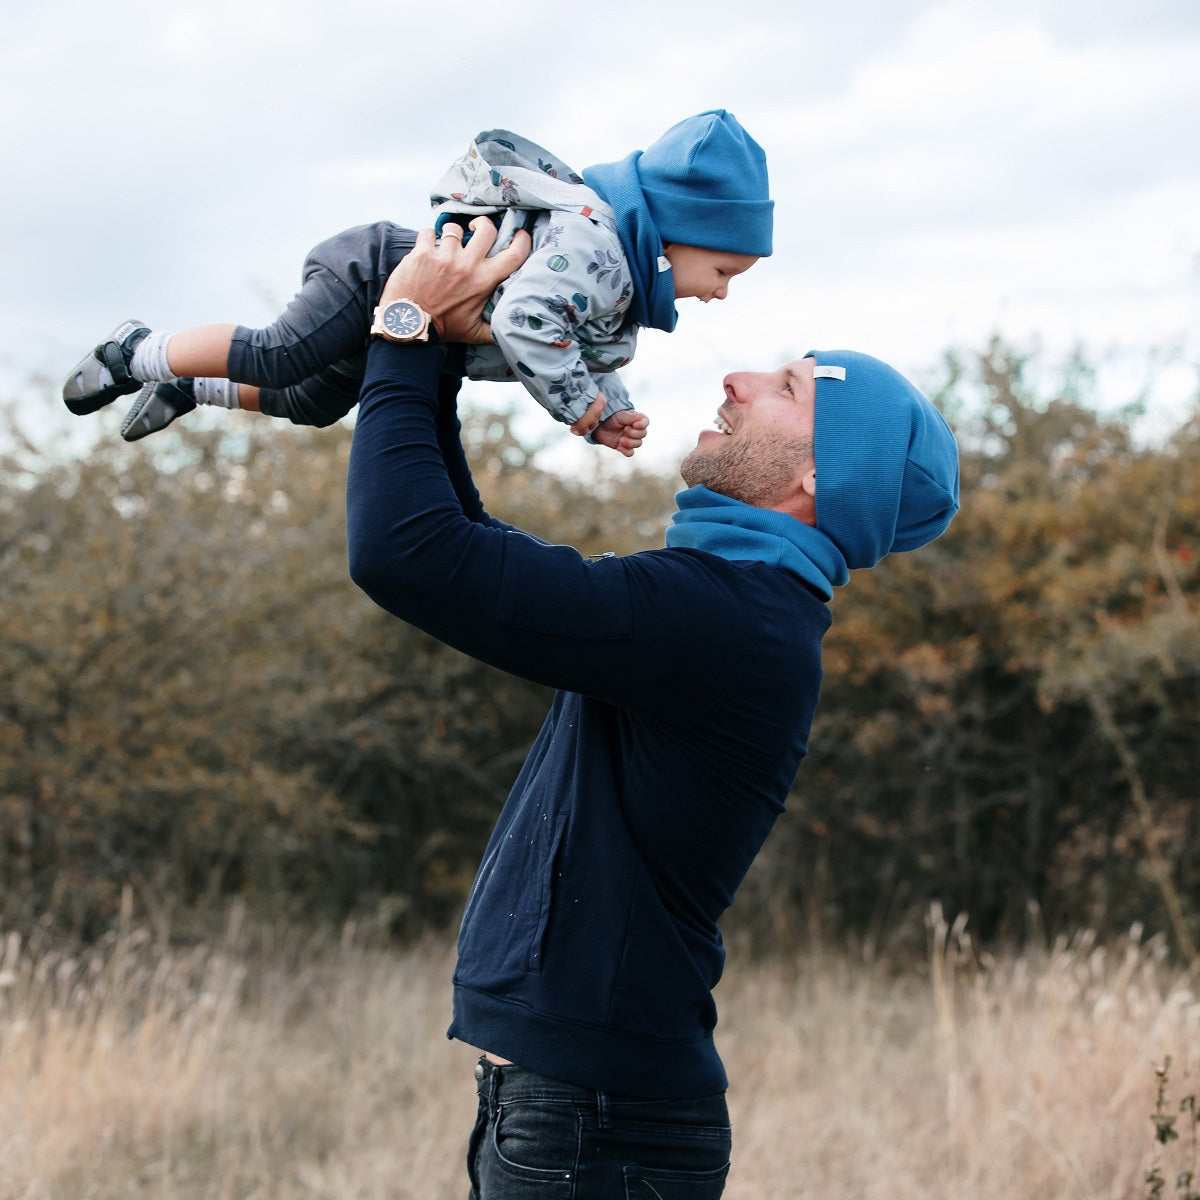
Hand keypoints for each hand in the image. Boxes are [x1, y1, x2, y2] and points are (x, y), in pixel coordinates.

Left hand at [379, 218, 531, 343]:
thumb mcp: (474, 333)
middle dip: (483, 225)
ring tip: (446, 246)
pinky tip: (427, 249)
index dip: (522, 240)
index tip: (519, 235)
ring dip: (452, 235)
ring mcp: (444, 257)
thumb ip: (495, 329)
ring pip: (455, 228)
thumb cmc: (443, 328)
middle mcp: (467, 265)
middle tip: (476, 230)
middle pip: (487, 229)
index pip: (514, 254)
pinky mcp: (422, 253)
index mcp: (483, 282)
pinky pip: (429, 232)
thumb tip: (513, 325)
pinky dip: (428, 238)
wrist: (409, 325)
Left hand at [591, 409, 649, 457]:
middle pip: (643, 434)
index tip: (635, 425)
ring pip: (638, 444)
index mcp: (636, 420)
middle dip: (634, 433)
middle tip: (625, 429)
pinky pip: (630, 453)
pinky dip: (626, 450)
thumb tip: (641, 418)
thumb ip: (631, 417)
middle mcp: (635, 430)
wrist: (599, 426)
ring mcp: (630, 439)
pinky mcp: (624, 447)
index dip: (642, 425)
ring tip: (621, 439)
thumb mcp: (620, 415)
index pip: (645, 422)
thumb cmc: (610, 418)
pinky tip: (620, 445)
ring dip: (630, 442)